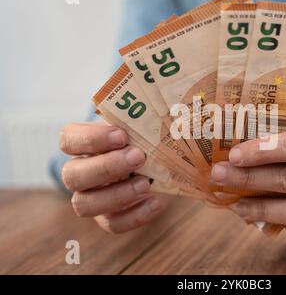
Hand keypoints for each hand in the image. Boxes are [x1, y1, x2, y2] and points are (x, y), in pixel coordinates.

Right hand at [59, 121, 173, 232]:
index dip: (91, 139)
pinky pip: (113, 224)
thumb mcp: (143, 124)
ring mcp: (92, 198)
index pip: (68, 139)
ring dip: (117, 195)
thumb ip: (144, 116)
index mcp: (83, 144)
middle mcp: (80, 172)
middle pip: (72, 175)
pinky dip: (135, 215)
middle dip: (106, 167)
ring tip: (146, 183)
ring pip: (85, 205)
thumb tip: (170, 108)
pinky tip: (156, 202)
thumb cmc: (145, 137)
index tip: (122, 135)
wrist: (159, 164)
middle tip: (138, 156)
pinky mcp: (110, 218)